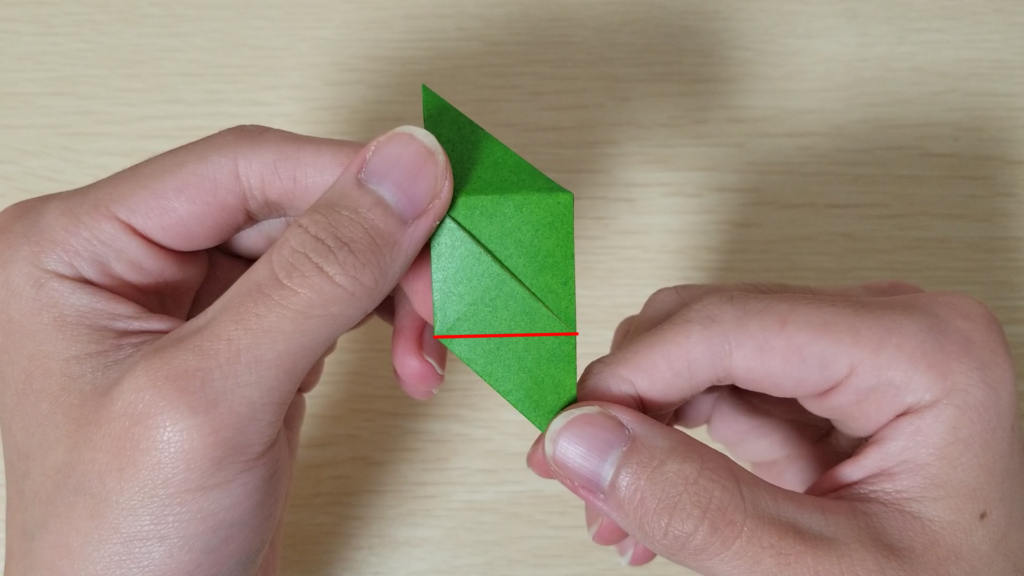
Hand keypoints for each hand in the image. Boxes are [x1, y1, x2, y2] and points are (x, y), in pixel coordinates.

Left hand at [0, 125, 451, 574]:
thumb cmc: (123, 551)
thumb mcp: (216, 399)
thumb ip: (315, 274)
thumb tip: (405, 167)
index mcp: (79, 248)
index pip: (241, 169)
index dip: (349, 178)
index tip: (437, 198)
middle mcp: (133, 264)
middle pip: (292, 206)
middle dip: (383, 252)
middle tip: (445, 295)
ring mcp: (191, 307)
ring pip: (324, 248)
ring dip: (394, 289)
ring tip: (430, 342)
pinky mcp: (244, 347)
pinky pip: (331, 298)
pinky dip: (385, 320)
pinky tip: (408, 355)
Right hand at [527, 283, 1023, 573]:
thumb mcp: (819, 573)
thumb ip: (697, 508)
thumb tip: (583, 439)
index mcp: (918, 351)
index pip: (728, 325)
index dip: (629, 377)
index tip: (567, 434)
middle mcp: (887, 329)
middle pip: (706, 325)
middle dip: (631, 402)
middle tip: (583, 473)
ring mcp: (852, 354)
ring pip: (698, 355)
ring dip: (642, 427)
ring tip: (615, 508)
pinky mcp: (822, 388)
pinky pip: (717, 390)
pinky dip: (671, 442)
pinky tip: (650, 502)